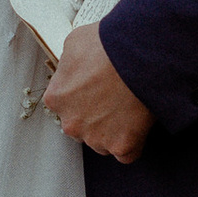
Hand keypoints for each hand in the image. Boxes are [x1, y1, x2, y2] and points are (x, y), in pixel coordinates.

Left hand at [44, 23, 154, 162]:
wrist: (141, 55)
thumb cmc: (108, 45)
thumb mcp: (75, 42)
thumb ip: (68, 63)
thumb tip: (73, 68)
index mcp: (56, 98)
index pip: (64, 105)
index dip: (82, 96)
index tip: (96, 87)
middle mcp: (71, 123)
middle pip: (81, 127)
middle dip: (95, 116)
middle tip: (114, 97)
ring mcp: (96, 138)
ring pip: (102, 142)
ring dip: (113, 130)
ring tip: (129, 108)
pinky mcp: (122, 147)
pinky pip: (126, 154)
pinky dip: (132, 143)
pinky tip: (138, 126)